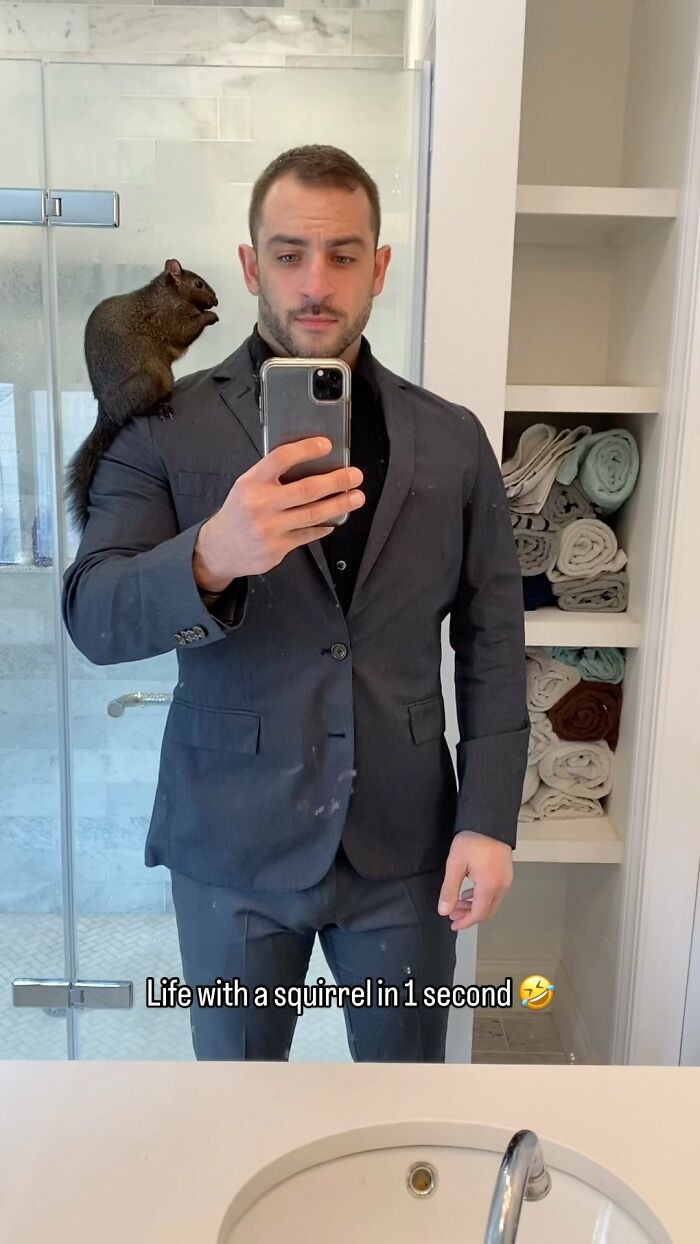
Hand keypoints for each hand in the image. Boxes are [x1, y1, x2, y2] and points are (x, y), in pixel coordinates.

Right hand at [193, 436, 364, 590]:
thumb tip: (311, 463)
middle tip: (354, 475)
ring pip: (313, 514)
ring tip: (356, 497)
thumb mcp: (246, 486)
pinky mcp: (277, 548)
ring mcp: (269, 529)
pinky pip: (308, 535)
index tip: (326, 445)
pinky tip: (333, 521)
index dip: (306, 449)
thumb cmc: (239, 512)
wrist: (220, 548)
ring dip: (339, 505)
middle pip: (306, 490)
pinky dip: (323, 526)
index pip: (281, 458)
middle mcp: (260, 504)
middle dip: (336, 481)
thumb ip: (272, 476)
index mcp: (251, 483)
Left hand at [437, 830, 512, 930]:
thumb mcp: (455, 864)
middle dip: (469, 916)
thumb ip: (449, 890)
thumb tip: (444, 910)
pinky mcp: (506, 873)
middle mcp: (502, 885)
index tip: (453, 924)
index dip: (465, 922)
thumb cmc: (473, 839)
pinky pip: (495, 893)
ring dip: (475, 906)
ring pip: (492, 903)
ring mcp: (506, 879)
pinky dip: (482, 897)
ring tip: (458, 903)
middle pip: (487, 911)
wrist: (489, 820)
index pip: (478, 914)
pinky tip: (470, 892)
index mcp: (489, 885)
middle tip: (453, 914)